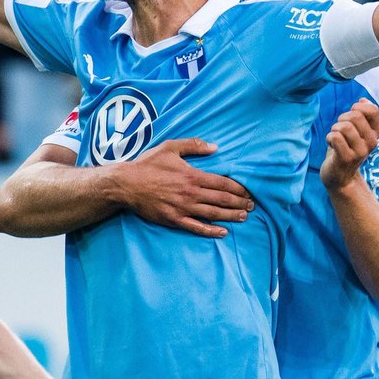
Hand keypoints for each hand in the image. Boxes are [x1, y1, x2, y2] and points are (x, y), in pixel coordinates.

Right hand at [115, 138, 252, 238]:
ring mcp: (183, 208)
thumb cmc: (148, 164)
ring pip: (213, 214)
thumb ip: (194, 145)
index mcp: (192, 175)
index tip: (248, 192)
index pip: (222, 183)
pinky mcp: (174, 219)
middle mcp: (190, 193)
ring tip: (243, 217)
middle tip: (252, 206)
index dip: (238, 188)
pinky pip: (196, 227)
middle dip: (239, 203)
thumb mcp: (170, 147)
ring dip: (230, 216)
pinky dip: (211, 231)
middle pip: (221, 199)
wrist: (126, 184)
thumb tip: (215, 147)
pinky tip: (223, 232)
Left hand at [320, 99, 378, 191]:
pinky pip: (335, 137)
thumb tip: (363, 100)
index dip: (357, 107)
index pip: (373, 110)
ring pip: (344, 126)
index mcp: (375, 133)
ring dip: (334, 129)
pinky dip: (329, 137)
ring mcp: (360, 151)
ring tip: (335, 138)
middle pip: (355, 115)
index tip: (350, 116)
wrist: (340, 177)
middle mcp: (371, 142)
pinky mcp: (347, 158)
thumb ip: (362, 115)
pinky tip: (331, 145)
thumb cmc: (346, 150)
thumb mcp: (357, 132)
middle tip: (339, 130)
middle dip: (342, 118)